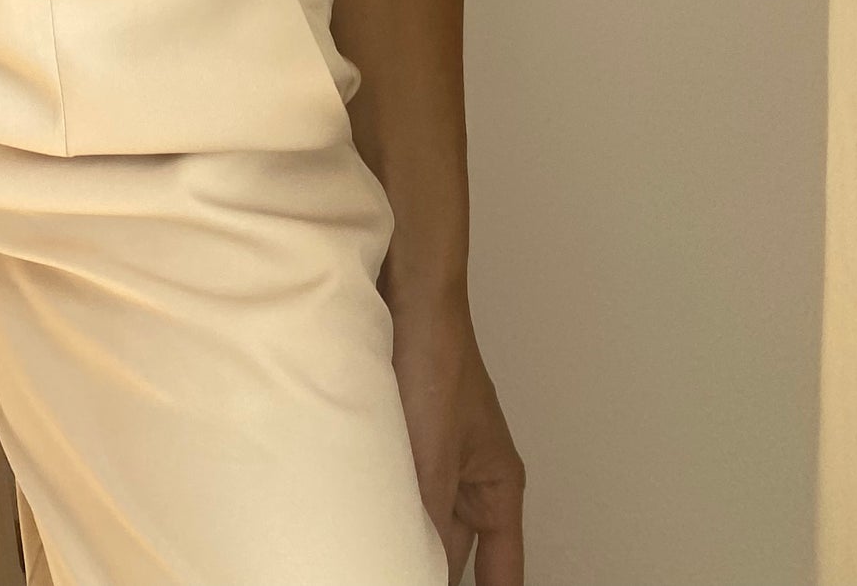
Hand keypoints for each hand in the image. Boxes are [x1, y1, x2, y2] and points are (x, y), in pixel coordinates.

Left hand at [388, 285, 525, 583]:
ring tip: (371, 555)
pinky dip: (377, 509)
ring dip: (398, 537)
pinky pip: (391, 493)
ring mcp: (432, 460)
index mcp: (496, 488)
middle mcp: (467, 480)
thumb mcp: (432, 458)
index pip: (502, 572)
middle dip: (425, 568)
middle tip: (396, 572)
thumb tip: (409, 564)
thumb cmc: (438, 359)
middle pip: (453, 554)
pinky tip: (354, 522)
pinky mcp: (399, 443)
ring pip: (416, 524)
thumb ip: (424, 519)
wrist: (408, 297)